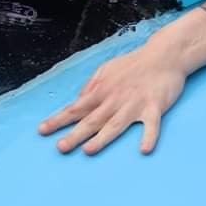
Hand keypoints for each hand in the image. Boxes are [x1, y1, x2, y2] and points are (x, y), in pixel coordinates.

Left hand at [38, 43, 186, 154]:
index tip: (42, 131)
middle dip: (75, 134)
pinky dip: (149, 136)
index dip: (58, 119)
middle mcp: (114, 98)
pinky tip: (144, 149)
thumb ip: (91, 86)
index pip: (75, 108)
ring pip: (115, 124)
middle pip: (92, 119)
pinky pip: (152, 125)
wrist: (163, 55)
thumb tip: (77, 101)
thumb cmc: (133, 65)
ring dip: (102, 138)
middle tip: (60, 147)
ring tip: (88, 150)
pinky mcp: (155, 106)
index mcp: (101, 90)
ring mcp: (134, 103)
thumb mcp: (105, 70)